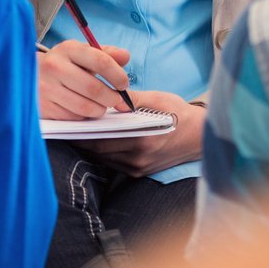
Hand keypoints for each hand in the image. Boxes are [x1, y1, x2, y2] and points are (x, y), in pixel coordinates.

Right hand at [38, 41, 132, 118]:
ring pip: (85, 106)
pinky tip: (82, 108)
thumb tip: (125, 56)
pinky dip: (83, 115)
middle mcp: (54, 66)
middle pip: (94, 88)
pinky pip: (73, 117)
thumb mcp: (81, 54)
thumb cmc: (62, 65)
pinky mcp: (43, 106)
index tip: (123, 84)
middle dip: (112, 97)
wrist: (27, 75)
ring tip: (100, 105)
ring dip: (99, 109)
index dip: (118, 75)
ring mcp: (46, 88)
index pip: (100, 61)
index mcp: (68, 49)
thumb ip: (105, 54)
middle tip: (116, 99)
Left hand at [72, 91, 204, 177]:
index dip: (83, 131)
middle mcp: (139, 158)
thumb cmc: (179, 114)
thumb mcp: (157, 99)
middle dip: (81, 139)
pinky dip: (102, 152)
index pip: (102, 138)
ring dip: (90, 146)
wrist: (201, 137)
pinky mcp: (138, 173)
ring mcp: (138, 168)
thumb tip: (107, 94)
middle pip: (98, 150)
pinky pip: (112, 163)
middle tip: (66, 126)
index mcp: (142, 139)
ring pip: (103, 158)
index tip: (70, 121)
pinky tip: (94, 140)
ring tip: (76, 132)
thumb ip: (130, 99)